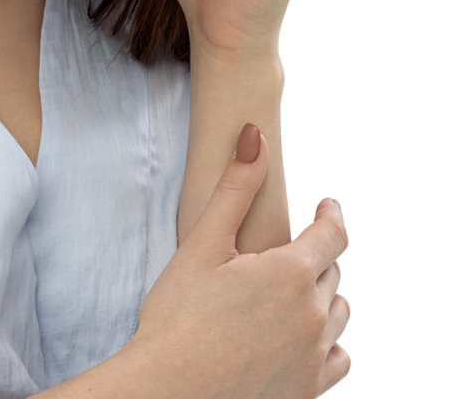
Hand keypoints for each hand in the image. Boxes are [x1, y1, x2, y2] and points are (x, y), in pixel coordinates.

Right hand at [124, 125, 351, 398]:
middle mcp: (312, 316)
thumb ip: (235, 187)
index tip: (327, 205)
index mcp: (290, 274)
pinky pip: (338, 359)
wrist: (169, 391)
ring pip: (338, 315)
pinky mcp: (307, 392)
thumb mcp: (203, 242)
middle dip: (318, 254)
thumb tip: (253, 135)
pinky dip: (327, 341)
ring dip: (322, 295)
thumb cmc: (178, 314)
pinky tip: (304, 337)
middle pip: (333, 273)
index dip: (332, 215)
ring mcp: (314, 358)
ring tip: (296, 289)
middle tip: (294, 248)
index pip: (332, 235)